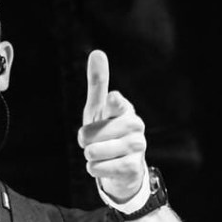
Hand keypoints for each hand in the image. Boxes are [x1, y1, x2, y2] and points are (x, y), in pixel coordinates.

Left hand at [77, 50, 146, 201]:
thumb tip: (98, 53)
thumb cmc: (107, 132)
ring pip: (94, 152)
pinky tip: (103, 166)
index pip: (116, 102)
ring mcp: (137, 147)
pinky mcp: (133, 167)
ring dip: (90, 156)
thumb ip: (98, 84)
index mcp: (125, 108)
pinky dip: (95, 169)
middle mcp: (135, 125)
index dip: (111, 104)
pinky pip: (99, 168)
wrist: (123, 168)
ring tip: (99, 154)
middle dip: (84, 140)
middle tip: (92, 141)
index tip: (112, 102)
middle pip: (91, 134)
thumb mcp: (98, 109)